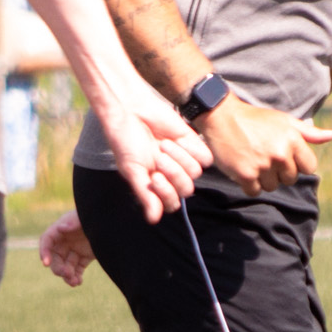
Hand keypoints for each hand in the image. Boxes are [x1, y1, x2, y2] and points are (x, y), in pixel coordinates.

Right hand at [36, 211, 95, 286]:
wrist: (111, 221)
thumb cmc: (95, 215)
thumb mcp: (84, 217)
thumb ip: (74, 222)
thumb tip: (60, 228)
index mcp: (61, 229)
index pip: (47, 240)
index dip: (44, 251)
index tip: (45, 263)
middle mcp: (65, 241)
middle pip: (55, 258)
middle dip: (59, 268)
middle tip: (67, 274)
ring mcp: (74, 250)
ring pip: (66, 266)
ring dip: (67, 276)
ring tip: (74, 283)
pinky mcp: (84, 257)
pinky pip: (77, 270)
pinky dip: (76, 277)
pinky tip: (79, 282)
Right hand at [95, 79, 210, 220]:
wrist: (131, 111)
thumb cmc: (126, 142)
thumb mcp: (132, 170)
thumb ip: (145, 194)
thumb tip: (153, 220)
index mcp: (156, 186)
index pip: (171, 203)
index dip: (167, 193)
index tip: (154, 177)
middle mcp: (172, 175)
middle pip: (186, 189)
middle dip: (173, 173)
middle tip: (158, 156)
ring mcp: (183, 160)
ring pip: (195, 173)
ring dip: (179, 158)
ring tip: (164, 144)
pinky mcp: (192, 143)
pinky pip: (205, 157)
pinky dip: (192, 149)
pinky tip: (177, 139)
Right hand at [200, 93, 331, 193]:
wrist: (222, 117)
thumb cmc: (255, 119)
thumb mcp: (284, 121)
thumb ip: (309, 133)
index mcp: (293, 140)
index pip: (309, 167)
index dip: (297, 164)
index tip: (284, 156)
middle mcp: (280, 153)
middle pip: (290, 179)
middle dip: (279, 172)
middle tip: (264, 156)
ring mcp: (263, 165)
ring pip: (272, 187)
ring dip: (263, 179)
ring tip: (253, 160)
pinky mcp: (246, 175)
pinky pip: (255, 191)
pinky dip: (249, 184)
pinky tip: (243, 167)